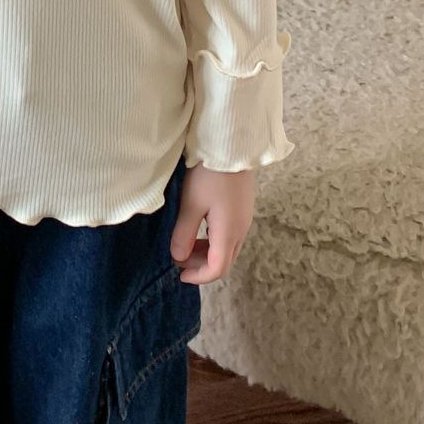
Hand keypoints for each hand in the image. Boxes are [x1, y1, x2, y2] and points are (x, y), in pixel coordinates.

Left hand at [170, 163, 255, 283]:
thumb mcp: (191, 203)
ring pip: (228, 248)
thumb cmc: (209, 174)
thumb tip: (178, 257)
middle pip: (225, 261)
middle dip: (201, 266)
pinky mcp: (243, 208)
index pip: (217, 269)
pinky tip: (199, 229)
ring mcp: (245, 219)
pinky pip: (230, 235)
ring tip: (186, 245)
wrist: (231, 146)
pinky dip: (214, 241)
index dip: (198, 277)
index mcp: (229, 232)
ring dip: (208, 253)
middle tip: (179, 260)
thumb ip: (184, 233)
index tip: (179, 274)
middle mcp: (242, 230)